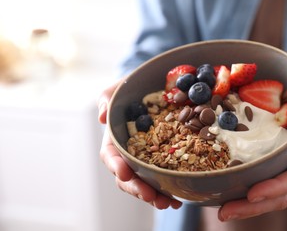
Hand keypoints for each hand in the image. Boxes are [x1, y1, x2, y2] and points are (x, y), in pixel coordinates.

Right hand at [97, 79, 181, 209]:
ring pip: (144, 182)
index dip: (116, 165)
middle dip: (137, 188)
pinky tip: (179, 199)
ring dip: (154, 196)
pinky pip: (161, 179)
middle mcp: (127, 153)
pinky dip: (168, 191)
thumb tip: (101, 116)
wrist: (150, 90)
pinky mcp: (159, 161)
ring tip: (168, 203)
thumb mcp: (117, 89)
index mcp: (115, 138)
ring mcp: (143, 159)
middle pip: (127, 176)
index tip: (124, 173)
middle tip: (150, 196)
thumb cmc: (130, 89)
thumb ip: (107, 98)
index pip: (110, 155)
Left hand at [218, 81, 286, 220]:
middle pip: (282, 195)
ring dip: (248, 207)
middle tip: (225, 212)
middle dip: (254, 207)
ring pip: (273, 197)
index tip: (252, 193)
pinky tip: (228, 197)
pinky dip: (248, 196)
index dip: (276, 187)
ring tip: (223, 212)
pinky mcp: (281, 170)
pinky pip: (266, 187)